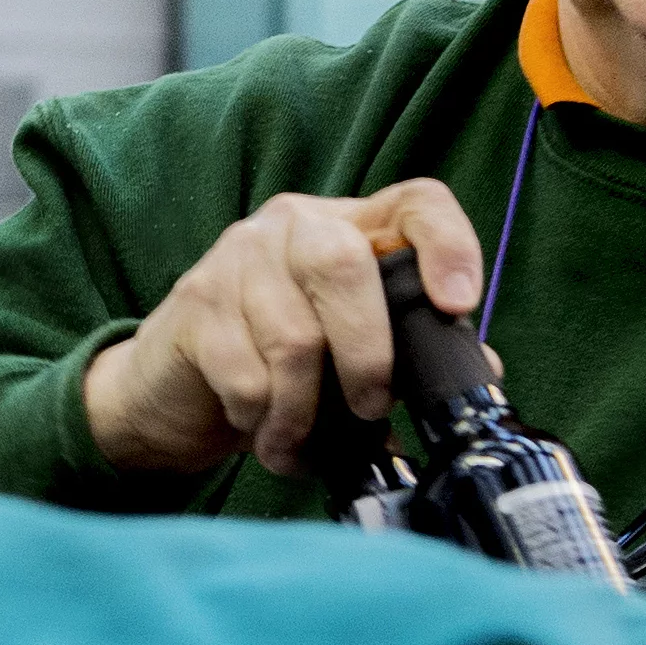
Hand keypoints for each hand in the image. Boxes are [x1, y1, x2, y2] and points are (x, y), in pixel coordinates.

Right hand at [83, 180, 490, 477]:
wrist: (167, 386)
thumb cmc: (270, 362)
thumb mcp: (345, 348)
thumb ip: (406, 350)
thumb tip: (478, 370)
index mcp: (347, 226)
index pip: (416, 203)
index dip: (448, 245)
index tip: (457, 304)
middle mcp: (293, 224)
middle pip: (346, 268)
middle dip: (368, 356)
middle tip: (370, 408)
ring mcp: (238, 257)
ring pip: (295, 338)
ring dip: (306, 412)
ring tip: (304, 441)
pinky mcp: (196, 302)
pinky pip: (247, 376)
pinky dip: (267, 424)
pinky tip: (269, 436)